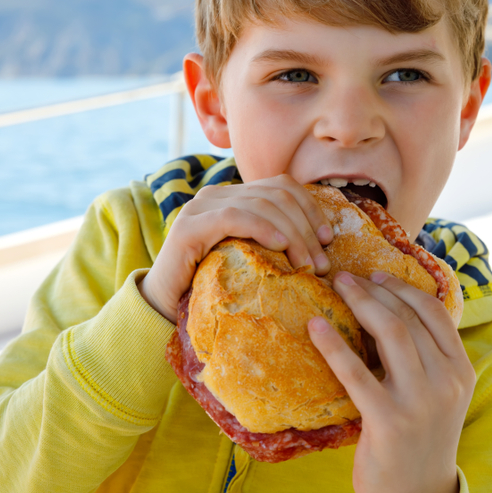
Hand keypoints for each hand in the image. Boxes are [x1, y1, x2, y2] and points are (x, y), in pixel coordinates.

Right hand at [139, 175, 332, 321]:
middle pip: (276, 194)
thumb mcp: (249, 257)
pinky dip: (263, 229)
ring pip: (261, 204)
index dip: (310, 207)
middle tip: (321, 263)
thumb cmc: (212, 285)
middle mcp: (216, 194)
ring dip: (292, 234)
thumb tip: (319, 242)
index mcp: (233, 196)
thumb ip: (271, 240)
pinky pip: (236, 217)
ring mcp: (201, 206)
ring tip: (306, 264)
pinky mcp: (189, 226)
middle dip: (306, 226)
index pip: (281, 185)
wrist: (164, 306)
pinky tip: (280, 247)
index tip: (327, 238)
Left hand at [309, 271, 474, 492]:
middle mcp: (447, 382)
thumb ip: (427, 356)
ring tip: (335, 289)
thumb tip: (389, 307)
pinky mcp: (389, 420)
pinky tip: (315, 327)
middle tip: (345, 277)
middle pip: (408, 317)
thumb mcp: (439, 393)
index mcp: (462, 370)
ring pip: (390, 332)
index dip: (403, 287)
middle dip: (373, 290)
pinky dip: (333, 344)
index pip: (435, 311)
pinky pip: (356, 372)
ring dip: (359, 303)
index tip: (375, 274)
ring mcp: (420, 401)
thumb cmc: (421, 436)